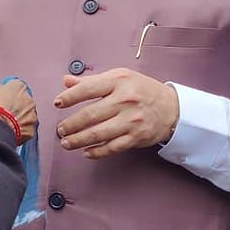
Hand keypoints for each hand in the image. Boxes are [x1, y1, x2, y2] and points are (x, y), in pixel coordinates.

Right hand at [0, 78, 36, 143]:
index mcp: (18, 87)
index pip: (16, 86)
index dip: (8, 93)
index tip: (2, 98)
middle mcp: (29, 99)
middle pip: (24, 100)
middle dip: (16, 106)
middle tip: (4, 112)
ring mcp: (32, 115)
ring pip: (27, 115)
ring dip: (19, 118)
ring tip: (6, 123)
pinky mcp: (31, 130)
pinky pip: (26, 129)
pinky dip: (20, 130)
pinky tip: (10, 131)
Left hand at [53, 68, 178, 158]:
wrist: (171, 108)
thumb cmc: (142, 90)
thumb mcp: (119, 77)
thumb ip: (91, 81)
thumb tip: (66, 81)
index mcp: (118, 81)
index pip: (87, 89)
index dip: (69, 97)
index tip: (58, 103)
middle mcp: (125, 100)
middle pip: (90, 115)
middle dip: (70, 124)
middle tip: (60, 129)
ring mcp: (131, 120)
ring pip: (98, 133)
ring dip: (78, 140)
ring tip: (66, 142)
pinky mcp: (136, 137)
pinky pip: (111, 147)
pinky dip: (96, 152)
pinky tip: (86, 152)